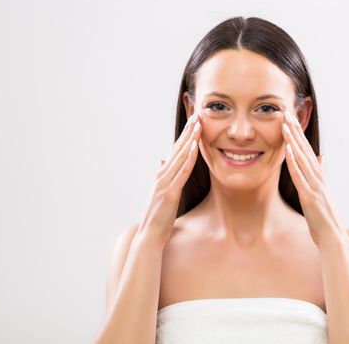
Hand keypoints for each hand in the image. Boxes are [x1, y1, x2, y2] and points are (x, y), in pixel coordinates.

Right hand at [137, 111, 201, 244]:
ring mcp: (165, 182)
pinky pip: (181, 172)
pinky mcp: (170, 192)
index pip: (175, 151)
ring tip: (198, 124)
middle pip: (178, 148)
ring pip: (180, 156)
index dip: (185, 136)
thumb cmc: (158, 217)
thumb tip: (162, 161)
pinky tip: (194, 147)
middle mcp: (162, 175)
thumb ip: (163, 176)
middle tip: (198, 114)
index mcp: (162, 175)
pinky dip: (188, 158)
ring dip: (190, 139)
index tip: (194, 122)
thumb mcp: (160, 192)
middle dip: (188, 131)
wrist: (150, 235)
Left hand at [281, 112, 344, 246]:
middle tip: (286, 113)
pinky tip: (288, 149)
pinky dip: (294, 161)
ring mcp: (315, 186)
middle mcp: (318, 177)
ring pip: (302, 158)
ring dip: (293, 140)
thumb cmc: (326, 218)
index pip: (307, 150)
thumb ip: (321, 173)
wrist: (333, 237)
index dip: (298, 134)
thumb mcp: (323, 192)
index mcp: (320, 177)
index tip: (290, 119)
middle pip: (305, 149)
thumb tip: (321, 156)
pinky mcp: (310, 196)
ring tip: (285, 124)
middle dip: (295, 131)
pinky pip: (300, 175)